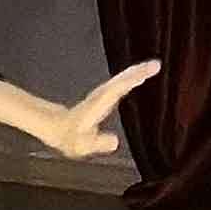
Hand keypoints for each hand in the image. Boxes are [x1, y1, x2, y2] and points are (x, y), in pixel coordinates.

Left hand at [41, 60, 156, 159]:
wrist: (54, 127)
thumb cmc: (67, 136)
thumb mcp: (81, 144)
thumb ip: (98, 143)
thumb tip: (115, 141)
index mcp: (98, 104)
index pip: (118, 89)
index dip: (132, 80)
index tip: (147, 72)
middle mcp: (100, 96)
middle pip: (121, 80)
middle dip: (138, 72)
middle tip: (156, 64)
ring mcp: (101, 95)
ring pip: (121, 80)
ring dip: (135, 73)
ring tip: (152, 67)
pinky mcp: (103, 97)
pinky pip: (119, 85)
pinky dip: (130, 78)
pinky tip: (139, 77)